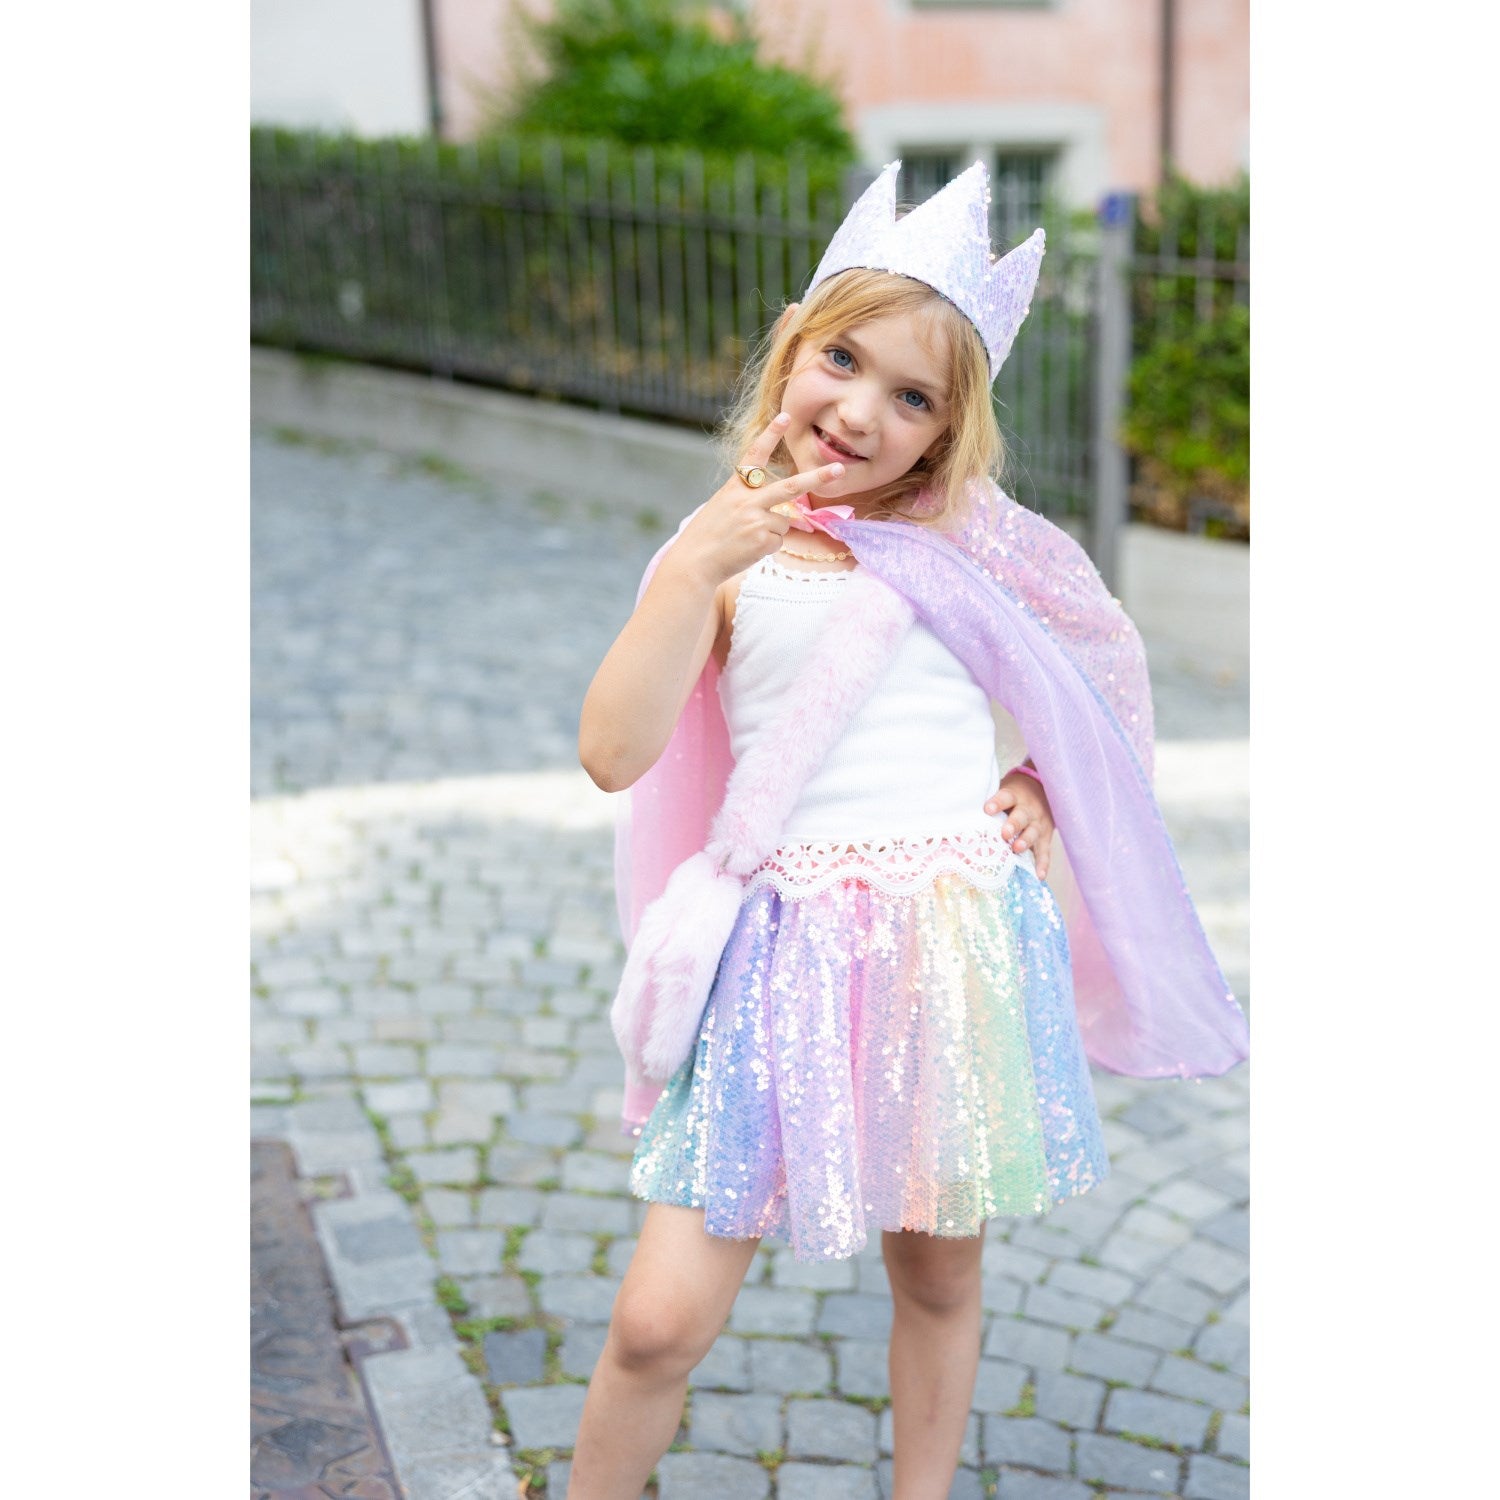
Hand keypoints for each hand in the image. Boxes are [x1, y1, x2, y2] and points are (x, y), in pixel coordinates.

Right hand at [674, 410, 845, 585]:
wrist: (694, 562)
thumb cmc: (708, 535)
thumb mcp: (723, 507)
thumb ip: (750, 500)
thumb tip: (783, 511)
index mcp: (735, 487)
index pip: (755, 455)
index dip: (770, 435)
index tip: (785, 416)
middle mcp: (747, 500)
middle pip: (791, 487)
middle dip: (818, 477)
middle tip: (839, 469)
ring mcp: (756, 520)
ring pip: (784, 521)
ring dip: (771, 530)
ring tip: (745, 538)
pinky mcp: (762, 540)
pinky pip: (778, 540)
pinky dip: (766, 546)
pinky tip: (747, 549)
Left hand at [984, 770, 1053, 879]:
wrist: (1044, 790)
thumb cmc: (1013, 796)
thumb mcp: (1004, 791)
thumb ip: (989, 804)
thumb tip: (960, 817)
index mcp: (1015, 796)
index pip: (1006, 797)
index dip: (997, 803)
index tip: (987, 809)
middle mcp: (1028, 810)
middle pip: (1021, 816)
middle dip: (1013, 825)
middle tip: (1004, 833)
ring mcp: (1038, 824)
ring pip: (1033, 832)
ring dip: (1025, 841)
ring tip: (1017, 849)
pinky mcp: (1045, 837)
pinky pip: (1044, 851)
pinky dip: (1042, 864)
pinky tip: (1039, 875)